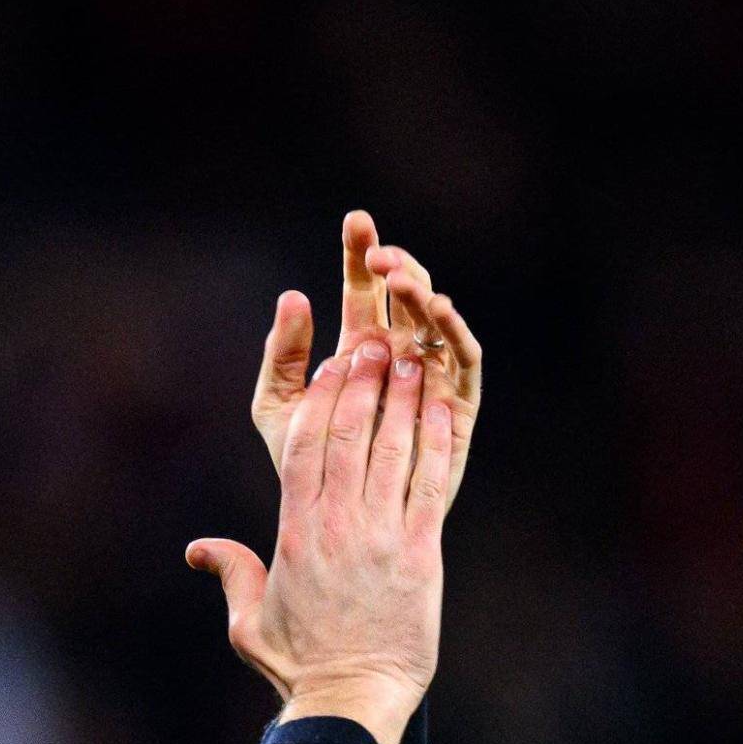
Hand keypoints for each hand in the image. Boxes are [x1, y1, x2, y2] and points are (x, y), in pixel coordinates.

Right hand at [185, 332, 458, 743]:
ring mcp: (380, 537)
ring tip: (412, 358)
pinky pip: (429, 484)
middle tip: (373, 342)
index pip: (305, 449)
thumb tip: (199, 550)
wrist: (349, 701)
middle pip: (348, 435)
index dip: (319, 399)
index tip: (330, 366)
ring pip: (391, 450)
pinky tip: (441, 408)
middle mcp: (336, 526)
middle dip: (362, 383)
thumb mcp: (248, 623)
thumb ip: (230, 574)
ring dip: (402, 400)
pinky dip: (435, 441)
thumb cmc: (298, 668)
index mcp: (295, 533)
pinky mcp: (420, 554)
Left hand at [247, 210, 484, 468]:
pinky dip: (455, 332)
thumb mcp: (278, 407)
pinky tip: (438, 310)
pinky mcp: (457, 403)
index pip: (365, 287)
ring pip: (436, 318)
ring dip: (422, 291)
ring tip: (400, 278)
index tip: (357, 222)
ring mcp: (432, 373)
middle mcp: (402, 351)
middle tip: (378, 253)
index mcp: (360, 343)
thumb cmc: (308, 466)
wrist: (338, 521)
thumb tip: (292, 295)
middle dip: (396, 264)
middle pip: (407, 292)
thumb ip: (280, 355)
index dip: (360, 254)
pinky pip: (464, 360)